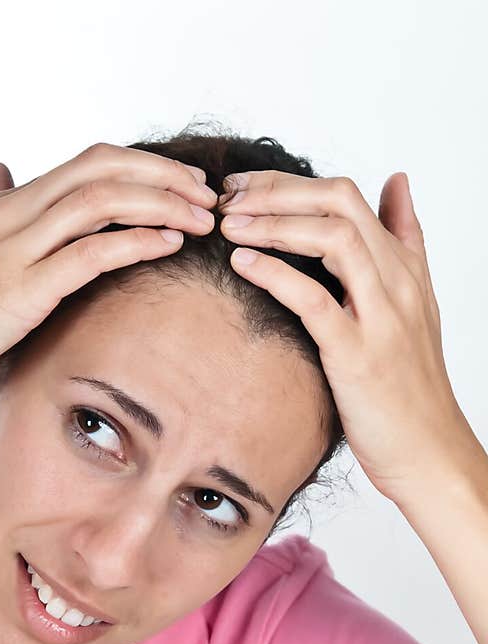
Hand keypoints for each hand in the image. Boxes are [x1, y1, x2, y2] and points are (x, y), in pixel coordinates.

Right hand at [0, 143, 217, 413]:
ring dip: (162, 204)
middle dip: (163, 175)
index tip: (180, 185)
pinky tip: (170, 244)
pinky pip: (91, 252)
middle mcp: (11, 216)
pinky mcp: (21, 291)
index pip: (86, 164)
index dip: (141, 167)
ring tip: (202, 218)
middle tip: (207, 195)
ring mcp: (14, 250)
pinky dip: (137, 241)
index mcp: (2, 208)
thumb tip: (1, 170)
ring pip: (102, 200)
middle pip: (102, 167)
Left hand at [216, 169, 475, 502]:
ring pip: (331, 238)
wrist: (428, 449)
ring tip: (228, 224)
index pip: (348, 195)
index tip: (244, 188)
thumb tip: (396, 182)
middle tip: (227, 197)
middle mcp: (395, 281)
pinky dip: (276, 273)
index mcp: (402, 267)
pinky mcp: (357, 354)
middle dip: (276, 191)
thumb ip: (404, 240)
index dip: (290, 183)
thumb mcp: (413, 302)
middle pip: (338, 202)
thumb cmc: (410, 386)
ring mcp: (379, 315)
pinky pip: (315, 299)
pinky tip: (242, 263)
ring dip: (273, 222)